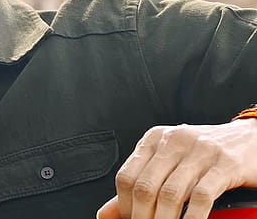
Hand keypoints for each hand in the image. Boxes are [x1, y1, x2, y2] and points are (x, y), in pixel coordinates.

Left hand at [97, 119, 256, 218]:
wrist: (249, 140)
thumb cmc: (204, 155)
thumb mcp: (168, 162)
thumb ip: (139, 184)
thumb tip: (106, 213)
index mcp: (155, 139)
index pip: (126, 176)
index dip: (124, 206)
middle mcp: (174, 140)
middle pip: (145, 187)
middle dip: (142, 217)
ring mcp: (201, 151)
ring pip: (170, 194)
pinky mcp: (225, 164)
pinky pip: (201, 197)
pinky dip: (192, 218)